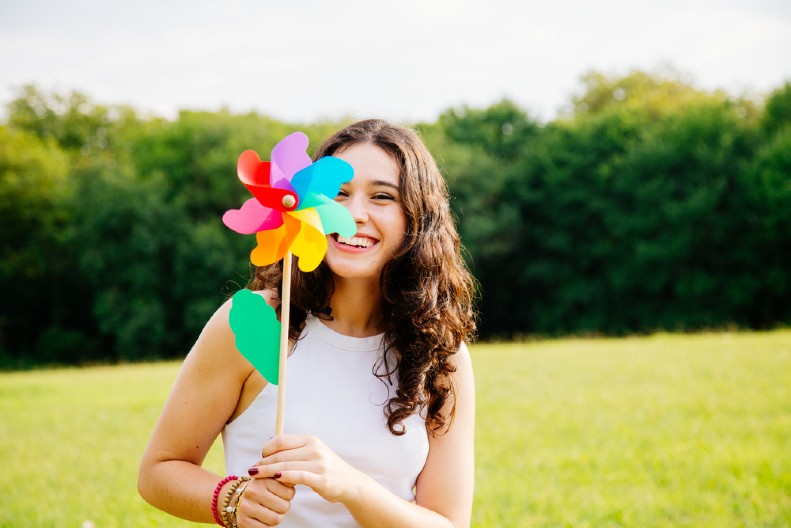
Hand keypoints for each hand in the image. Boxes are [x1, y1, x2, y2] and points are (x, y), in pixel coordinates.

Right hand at [236, 477, 294, 526]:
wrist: (235, 498)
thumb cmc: (260, 489)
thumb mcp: (270, 479)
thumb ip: (284, 478)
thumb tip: (296, 479)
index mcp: (262, 480)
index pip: (289, 493)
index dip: (288, 496)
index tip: (281, 494)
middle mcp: (253, 492)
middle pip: (284, 507)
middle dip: (283, 507)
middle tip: (276, 504)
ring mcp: (246, 508)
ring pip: (276, 519)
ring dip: (277, 517)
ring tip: (271, 511)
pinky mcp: (243, 522)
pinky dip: (268, 526)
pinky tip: (263, 519)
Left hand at [249, 434, 364, 503]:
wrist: (349, 483)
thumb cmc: (327, 468)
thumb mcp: (313, 453)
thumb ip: (295, 449)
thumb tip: (271, 444)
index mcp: (310, 440)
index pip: (282, 440)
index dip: (267, 448)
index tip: (260, 457)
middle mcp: (314, 448)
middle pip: (281, 454)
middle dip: (263, 462)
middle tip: (252, 469)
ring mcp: (318, 463)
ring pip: (286, 465)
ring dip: (268, 471)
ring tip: (255, 475)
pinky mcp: (321, 478)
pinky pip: (298, 476)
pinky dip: (285, 476)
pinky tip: (275, 478)